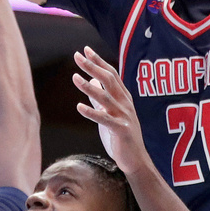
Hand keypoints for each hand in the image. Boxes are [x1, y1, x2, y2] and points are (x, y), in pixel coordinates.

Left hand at [72, 46, 149, 172]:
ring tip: (74, 77)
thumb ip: (100, 97)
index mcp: (124, 97)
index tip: (85, 50)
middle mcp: (126, 103)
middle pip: (109, 80)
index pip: (111, 74)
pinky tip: (79, 107)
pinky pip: (105, 119)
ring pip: (106, 97)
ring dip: (89, 87)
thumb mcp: (109, 113)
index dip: (98, 61)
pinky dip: (92, 112)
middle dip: (93, 66)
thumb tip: (89, 79)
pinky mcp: (121, 130)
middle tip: (77, 56)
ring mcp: (125, 116)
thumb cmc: (120, 136)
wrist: (135, 160)